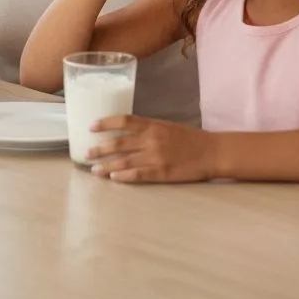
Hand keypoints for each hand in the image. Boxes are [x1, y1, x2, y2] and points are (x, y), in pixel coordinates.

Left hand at [86, 115, 217, 182]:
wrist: (212, 152)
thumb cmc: (190, 138)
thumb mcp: (166, 126)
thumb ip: (147, 128)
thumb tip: (126, 132)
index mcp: (153, 125)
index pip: (124, 121)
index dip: (105, 123)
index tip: (91, 127)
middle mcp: (151, 139)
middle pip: (119, 143)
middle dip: (100, 149)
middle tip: (86, 153)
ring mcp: (156, 157)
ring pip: (125, 161)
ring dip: (107, 165)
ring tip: (94, 169)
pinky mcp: (162, 172)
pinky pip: (139, 175)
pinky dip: (124, 176)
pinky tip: (113, 178)